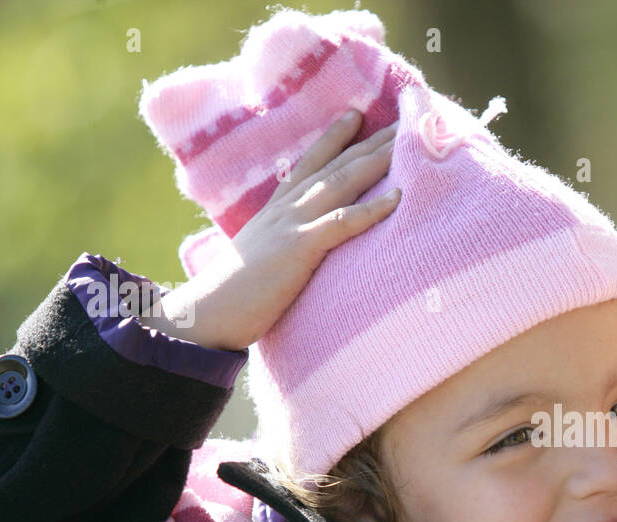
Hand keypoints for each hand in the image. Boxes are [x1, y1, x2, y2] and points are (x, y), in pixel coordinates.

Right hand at [145, 110, 400, 350]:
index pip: (310, 162)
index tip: (357, 114)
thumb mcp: (264, 255)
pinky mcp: (299, 248)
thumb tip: (298, 244)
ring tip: (407, 142)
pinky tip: (398, 198)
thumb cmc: (237, 293)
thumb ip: (283, 241)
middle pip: (336, 164)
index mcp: (278, 207)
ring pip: (342, 182)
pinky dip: (371, 209)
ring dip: (377, 160)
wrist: (209, 312)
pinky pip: (341, 223)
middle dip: (372, 141)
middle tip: (404, 118)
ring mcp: (293, 223)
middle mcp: (287, 207)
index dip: (334, 137)